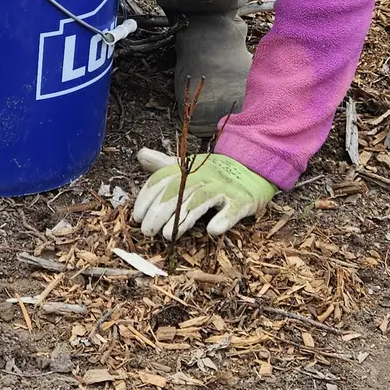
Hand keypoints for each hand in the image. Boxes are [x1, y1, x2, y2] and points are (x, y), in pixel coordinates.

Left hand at [132, 148, 275, 239]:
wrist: (253, 168)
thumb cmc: (214, 173)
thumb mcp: (189, 167)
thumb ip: (164, 166)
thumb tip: (140, 154)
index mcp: (189, 169)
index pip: (163, 180)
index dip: (147, 198)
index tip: (136, 216)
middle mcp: (203, 176)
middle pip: (178, 192)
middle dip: (160, 211)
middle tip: (148, 231)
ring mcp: (223, 188)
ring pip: (200, 202)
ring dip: (183, 218)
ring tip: (167, 234)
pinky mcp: (242, 201)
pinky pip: (232, 210)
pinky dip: (223, 219)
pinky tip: (213, 230)